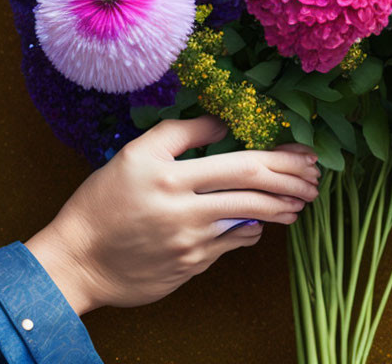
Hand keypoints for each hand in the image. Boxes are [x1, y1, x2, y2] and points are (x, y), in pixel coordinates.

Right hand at [25, 116, 318, 314]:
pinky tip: (259, 226)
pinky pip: (231, 247)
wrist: (76, 261)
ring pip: (250, 223)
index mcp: (174, 178)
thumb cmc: (103, 202)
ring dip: (281, 210)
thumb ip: (180, 133)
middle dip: (293, 185)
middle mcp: (188, 213)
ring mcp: (192, 245)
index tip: (306, 155)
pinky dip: (250, 233)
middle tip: (314, 180)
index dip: (283, 160)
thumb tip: (223, 122)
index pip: (245, 166)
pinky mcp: (191, 267)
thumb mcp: (135, 155)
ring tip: (298, 202)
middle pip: (256, 195)